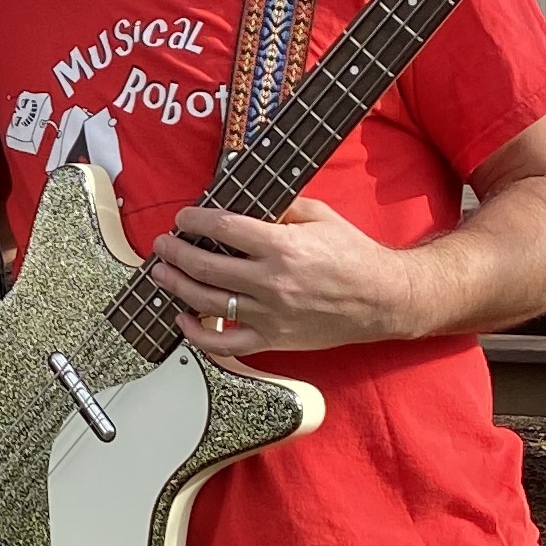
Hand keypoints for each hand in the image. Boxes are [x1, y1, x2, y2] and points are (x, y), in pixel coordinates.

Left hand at [148, 197, 427, 356]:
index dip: (194, 220)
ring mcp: (270, 314)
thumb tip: (243, 201)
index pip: (223, 229)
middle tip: (163, 244)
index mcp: (283, 247)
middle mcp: (272, 282)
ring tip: (161, 273)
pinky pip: (225, 344)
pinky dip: (197, 334)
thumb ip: (281, 207)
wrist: (384, 298)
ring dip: (176, 286)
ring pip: (207, 303)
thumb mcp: (320, 217)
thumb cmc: (354, 256)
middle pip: (206, 266)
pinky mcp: (273, 339)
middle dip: (175, 252)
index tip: (183, 218)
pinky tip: (182, 319)